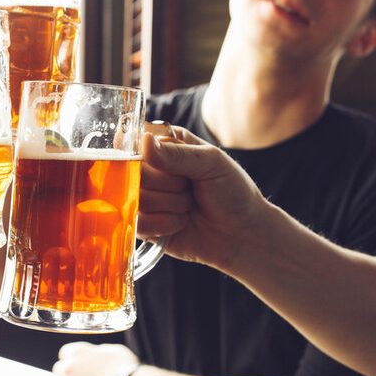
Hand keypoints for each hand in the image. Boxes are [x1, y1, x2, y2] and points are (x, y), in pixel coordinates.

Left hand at [53, 342, 138, 375]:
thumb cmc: (124, 368)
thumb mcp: (111, 350)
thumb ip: (95, 351)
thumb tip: (94, 354)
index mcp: (77, 353)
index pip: (64, 352)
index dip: (74, 356)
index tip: (81, 360)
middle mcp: (69, 370)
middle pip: (59, 369)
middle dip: (69, 371)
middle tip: (85, 375)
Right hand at [138, 126, 266, 268]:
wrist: (242, 234)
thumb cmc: (233, 191)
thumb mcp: (212, 163)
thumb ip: (177, 153)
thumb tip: (144, 142)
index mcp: (165, 144)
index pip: (134, 140)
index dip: (143, 153)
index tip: (163, 164)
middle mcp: (150, 169)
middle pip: (133, 171)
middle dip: (167, 184)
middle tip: (189, 187)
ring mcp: (144, 198)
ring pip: (136, 198)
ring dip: (170, 205)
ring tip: (189, 205)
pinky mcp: (144, 224)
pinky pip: (138, 222)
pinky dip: (164, 224)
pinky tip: (181, 223)